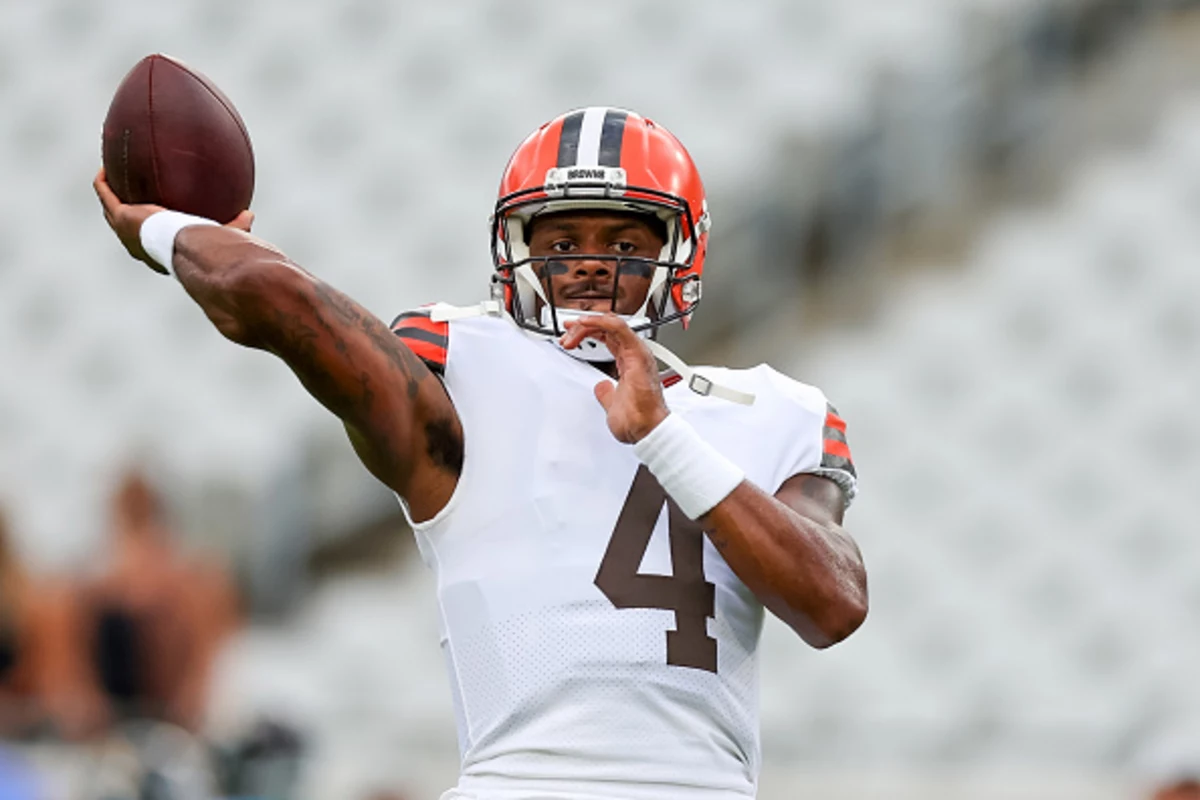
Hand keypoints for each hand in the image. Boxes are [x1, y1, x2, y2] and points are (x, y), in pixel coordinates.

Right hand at [92, 168, 254, 273]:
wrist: (193, 250)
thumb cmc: (210, 248)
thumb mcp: (225, 235)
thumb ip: (235, 225)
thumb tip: (249, 215)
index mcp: (160, 253)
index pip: (150, 242)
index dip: (148, 231)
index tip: (151, 217)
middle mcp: (138, 246)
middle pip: (124, 227)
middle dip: (122, 210)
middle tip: (124, 192)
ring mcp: (126, 232)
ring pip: (110, 210)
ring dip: (109, 193)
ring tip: (109, 176)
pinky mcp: (120, 217)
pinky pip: (105, 193)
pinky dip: (103, 181)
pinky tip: (105, 165)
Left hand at [560, 313, 668, 443]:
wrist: (647, 429)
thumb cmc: (637, 420)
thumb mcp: (612, 403)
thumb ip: (606, 393)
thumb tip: (601, 388)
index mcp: (630, 362)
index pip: (608, 336)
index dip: (588, 332)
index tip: (570, 335)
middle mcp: (635, 354)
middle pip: (606, 327)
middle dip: (582, 327)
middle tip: (566, 332)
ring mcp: (636, 352)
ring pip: (610, 323)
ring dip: (587, 325)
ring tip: (571, 331)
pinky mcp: (636, 353)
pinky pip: (617, 327)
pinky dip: (599, 321)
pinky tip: (584, 323)